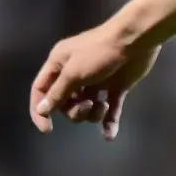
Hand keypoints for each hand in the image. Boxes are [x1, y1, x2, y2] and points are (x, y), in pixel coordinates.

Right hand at [29, 24, 160, 139]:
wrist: (135, 40)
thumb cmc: (99, 52)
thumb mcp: (73, 72)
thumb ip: (57, 93)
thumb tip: (41, 109)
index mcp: (59, 64)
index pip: (41, 90)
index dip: (40, 110)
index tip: (48, 129)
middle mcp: (75, 73)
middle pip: (65, 103)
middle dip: (75, 111)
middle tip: (87, 105)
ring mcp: (97, 81)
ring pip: (86, 108)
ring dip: (93, 114)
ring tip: (103, 106)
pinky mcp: (116, 87)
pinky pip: (110, 110)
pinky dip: (109, 122)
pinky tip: (110, 135)